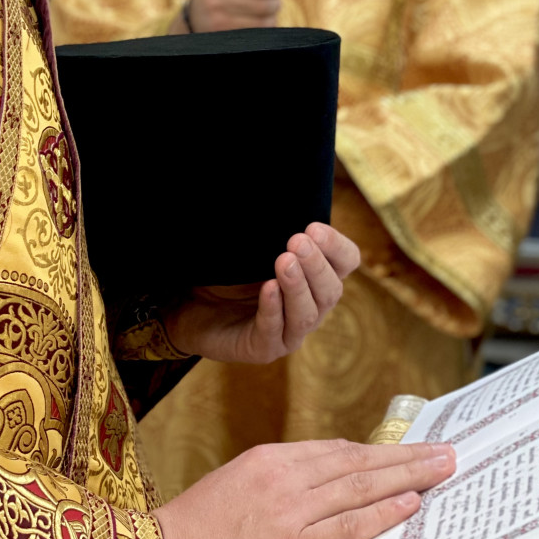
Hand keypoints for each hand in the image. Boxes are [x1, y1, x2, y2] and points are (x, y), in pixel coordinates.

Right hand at [153, 437, 456, 538]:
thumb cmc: (191, 530)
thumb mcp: (233, 487)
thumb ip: (276, 483)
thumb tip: (316, 491)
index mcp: (268, 458)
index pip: (334, 450)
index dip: (375, 452)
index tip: (405, 451)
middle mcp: (283, 475)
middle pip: (357, 461)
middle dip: (405, 456)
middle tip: (445, 451)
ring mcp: (289, 509)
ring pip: (361, 485)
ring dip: (408, 476)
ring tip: (442, 469)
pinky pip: (348, 523)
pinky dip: (383, 511)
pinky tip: (411, 502)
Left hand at [163, 223, 359, 363]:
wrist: (192, 302)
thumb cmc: (231, 268)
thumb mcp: (254, 241)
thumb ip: (271, 223)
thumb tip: (275, 189)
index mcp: (317, 276)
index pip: (346, 261)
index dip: (336, 246)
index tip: (313, 227)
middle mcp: (311, 306)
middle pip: (331, 290)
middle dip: (315, 265)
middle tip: (296, 242)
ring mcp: (290, 331)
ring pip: (307, 314)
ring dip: (297, 287)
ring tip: (284, 261)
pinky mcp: (264, 349)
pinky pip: (274, 331)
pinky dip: (273, 309)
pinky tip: (267, 289)